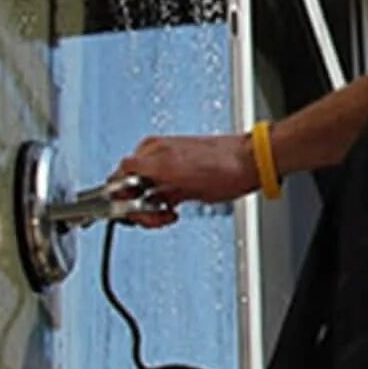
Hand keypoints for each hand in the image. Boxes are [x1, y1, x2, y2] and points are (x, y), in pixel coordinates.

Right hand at [114, 132, 259, 224]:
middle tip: (155, 217)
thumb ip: (142, 173)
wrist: (250, 163)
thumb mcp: (175, 173)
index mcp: (151, 151)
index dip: (121, 198)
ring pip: (143, 195)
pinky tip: (172, 212)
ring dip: (149, 210)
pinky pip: (159, 196)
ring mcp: (168, 168)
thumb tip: (117, 181)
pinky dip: (160, 207)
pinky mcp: (180, 179)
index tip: (128, 212)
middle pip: (128, 189)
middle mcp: (157, 157)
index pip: (118, 178)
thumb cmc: (223, 167)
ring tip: (166, 215)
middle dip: (137, 208)